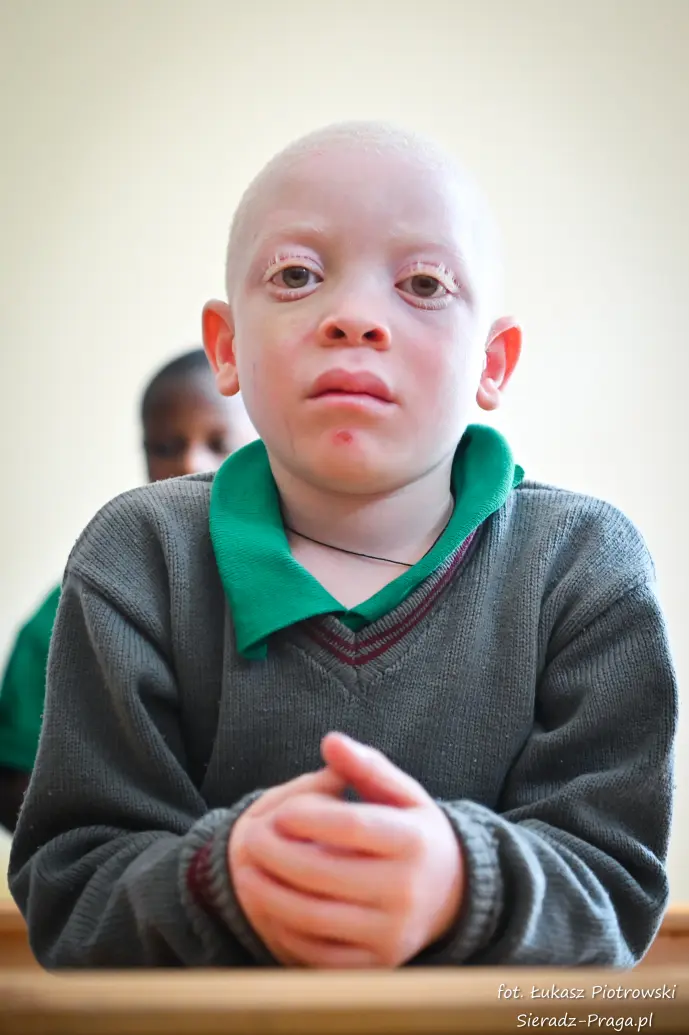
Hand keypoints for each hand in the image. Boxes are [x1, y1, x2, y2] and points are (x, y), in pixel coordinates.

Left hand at [232, 733, 463, 967]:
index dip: (309, 817)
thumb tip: (330, 742)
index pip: (352, 826)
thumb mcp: (403, 793)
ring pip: (314, 917)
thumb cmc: (415, 833)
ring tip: (247, 872)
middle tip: (249, 840)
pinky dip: (287, 930)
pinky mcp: (376, 965)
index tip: (279, 812)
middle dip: (276, 855)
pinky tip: (271, 906)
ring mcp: (391, 934)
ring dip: (271, 894)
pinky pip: (319, 953)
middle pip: (325, 873)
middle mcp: (406, 891)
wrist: (453, 895)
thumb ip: (367, 766)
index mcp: (413, 842)